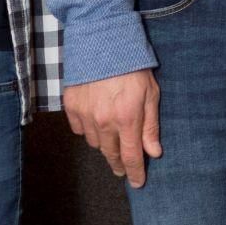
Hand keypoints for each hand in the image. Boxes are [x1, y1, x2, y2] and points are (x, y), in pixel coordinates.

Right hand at [63, 70, 162, 185]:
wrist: (102, 40)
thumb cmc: (133, 65)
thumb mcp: (151, 93)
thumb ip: (151, 126)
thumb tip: (154, 152)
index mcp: (128, 119)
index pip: (131, 156)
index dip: (135, 173)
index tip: (137, 183)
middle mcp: (104, 121)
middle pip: (111, 154)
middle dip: (119, 164)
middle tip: (124, 167)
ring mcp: (85, 115)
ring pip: (95, 143)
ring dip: (105, 144)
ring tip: (112, 136)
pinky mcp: (71, 106)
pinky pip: (79, 130)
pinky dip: (88, 130)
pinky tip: (96, 122)